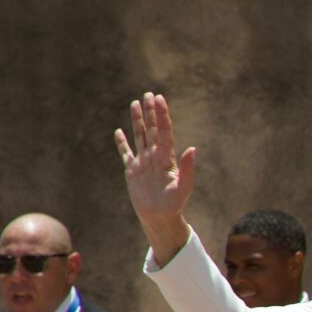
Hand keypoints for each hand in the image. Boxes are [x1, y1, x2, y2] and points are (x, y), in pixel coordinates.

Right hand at [115, 92, 198, 263]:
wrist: (160, 217)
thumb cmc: (174, 204)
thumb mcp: (183, 187)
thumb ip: (188, 168)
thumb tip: (193, 148)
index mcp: (166, 157)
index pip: (163, 131)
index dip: (161, 115)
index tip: (159, 99)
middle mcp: (155, 156)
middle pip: (151, 129)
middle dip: (150, 112)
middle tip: (149, 94)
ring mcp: (143, 162)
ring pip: (139, 136)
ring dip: (137, 120)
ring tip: (135, 103)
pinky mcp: (132, 171)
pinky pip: (125, 153)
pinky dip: (121, 143)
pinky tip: (118, 131)